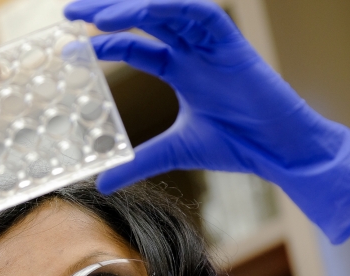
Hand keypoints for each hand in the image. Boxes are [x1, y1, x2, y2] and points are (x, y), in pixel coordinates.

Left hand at [64, 0, 349, 243]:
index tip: (69, 48)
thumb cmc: (238, 146)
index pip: (135, 47)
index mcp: (183, 70)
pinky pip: (198, 13)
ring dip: (132, 8)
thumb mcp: (175, 151)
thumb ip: (138, 162)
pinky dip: (169, 8)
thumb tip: (102, 183)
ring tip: (96, 16)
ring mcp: (212, 44)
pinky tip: (139, 12)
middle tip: (69, 13)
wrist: (280, 151)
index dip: (104, 45)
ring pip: (167, 10)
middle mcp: (194, 52)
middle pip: (145, 21)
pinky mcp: (232, 41)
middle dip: (108, 13)